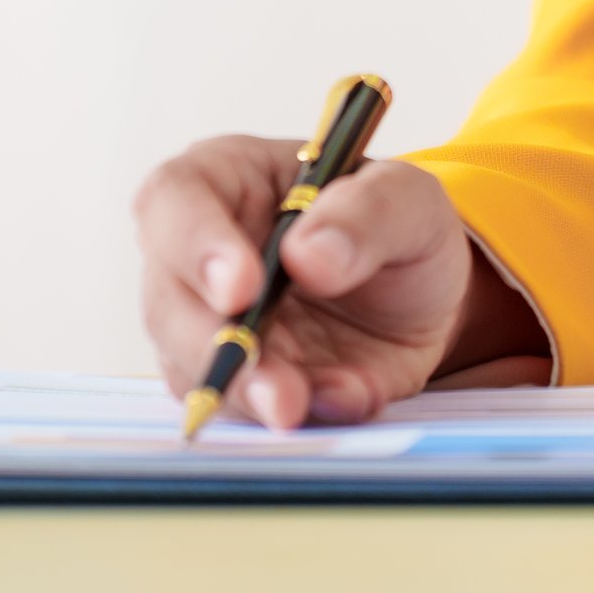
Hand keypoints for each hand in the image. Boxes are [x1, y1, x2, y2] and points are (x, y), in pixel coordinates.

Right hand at [133, 139, 548, 426]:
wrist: (424, 293)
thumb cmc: (398, 222)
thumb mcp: (408, 196)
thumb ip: (368, 213)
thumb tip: (309, 255)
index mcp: (228, 178)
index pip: (177, 197)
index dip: (196, 242)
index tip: (241, 288)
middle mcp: (199, 254)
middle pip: (169, 299)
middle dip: (215, 344)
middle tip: (270, 375)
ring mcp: (208, 325)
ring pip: (191, 366)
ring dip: (245, 392)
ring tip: (296, 405)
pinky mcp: (236, 383)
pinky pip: (241, 410)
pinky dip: (286, 413)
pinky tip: (336, 400)